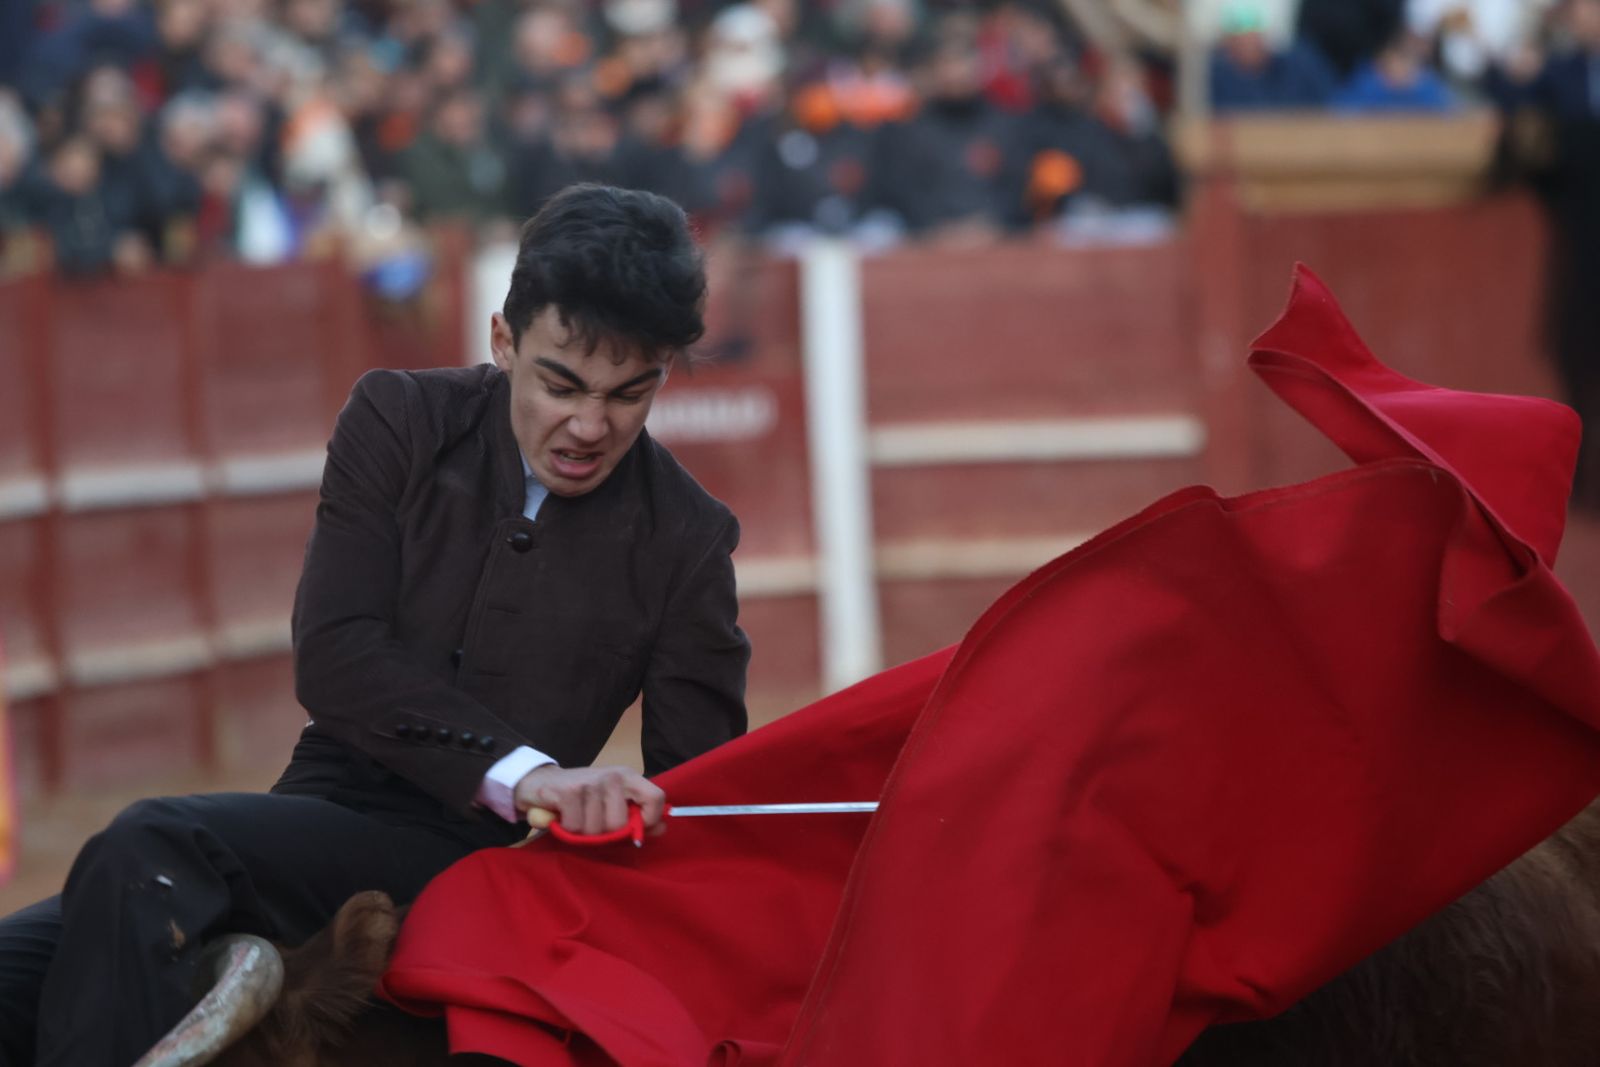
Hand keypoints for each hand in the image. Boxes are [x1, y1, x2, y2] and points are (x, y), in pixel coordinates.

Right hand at [513, 765, 666, 836]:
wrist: (539, 782)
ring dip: (583, 833)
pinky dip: (567, 829)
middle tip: (592, 822)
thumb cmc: (581, 797)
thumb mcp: (612, 802)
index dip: (649, 820)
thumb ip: (637, 816)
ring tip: (576, 817)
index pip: (656, 797)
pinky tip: (563, 816)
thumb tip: (662, 828)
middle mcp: (612, 776)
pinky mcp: (569, 791)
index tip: (634, 829)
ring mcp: (590, 782)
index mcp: (628, 777)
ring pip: (596, 830)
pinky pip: (576, 828)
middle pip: (620, 824)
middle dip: (604, 833)